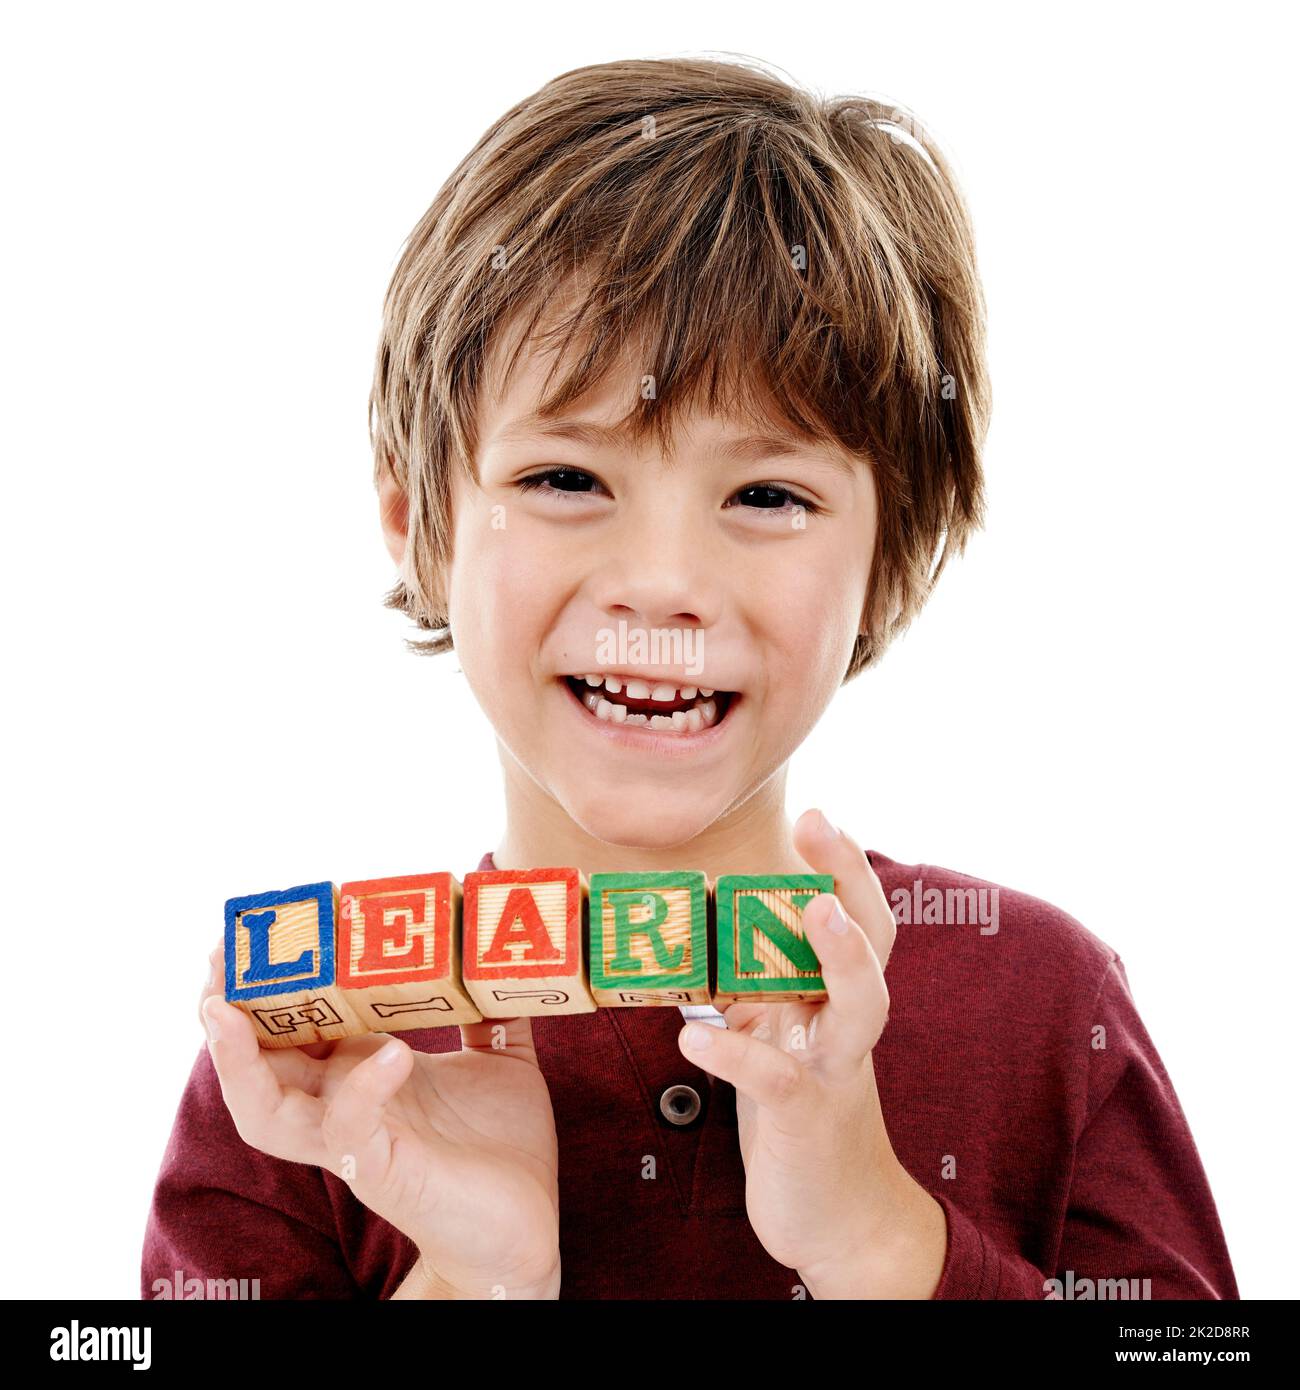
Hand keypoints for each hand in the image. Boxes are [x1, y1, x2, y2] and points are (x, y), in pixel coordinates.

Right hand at [198, 945, 559, 1298]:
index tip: (268, 923)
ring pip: (261, 1106)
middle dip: (224, 1006)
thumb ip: (487, 1007)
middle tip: (220, 954)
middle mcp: (339, 1102)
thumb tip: (497, 948)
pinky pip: (348, 1127)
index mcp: (359, 1069)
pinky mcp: (379, 1172)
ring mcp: (352, 1140)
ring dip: (236, 1058)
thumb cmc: (501, 1145)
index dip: (272, 975)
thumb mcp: (497, 1057)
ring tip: (227, 1007)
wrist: (523, 1229)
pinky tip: (394, 1052)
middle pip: (253, 1056)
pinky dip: (361, 1086)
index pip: (294, 1017)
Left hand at [678, 808, 946, 1297]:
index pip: (856, 919)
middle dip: (851, 879)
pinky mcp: (806, 1118)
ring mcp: (835, 1070)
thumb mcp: (780, 1039)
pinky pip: (776, 1079)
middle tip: (821, 824)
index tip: (818, 816)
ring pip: (860, 1005)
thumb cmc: (801, 1114)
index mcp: (838, 1000)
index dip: (843, 867)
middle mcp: (847, 1025)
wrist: (841, 1221)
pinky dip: (737, 1053)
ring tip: (814, 909)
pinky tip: (693, 1038)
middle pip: (873, 941)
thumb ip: (759, 990)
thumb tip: (703, 936)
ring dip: (841, 955)